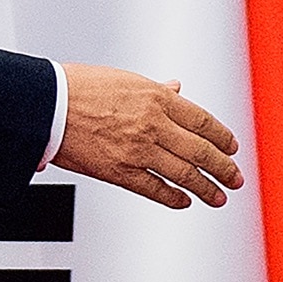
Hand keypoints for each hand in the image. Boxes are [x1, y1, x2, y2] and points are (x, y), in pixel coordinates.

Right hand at [52, 64, 243, 208]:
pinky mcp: (120, 172)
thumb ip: (156, 90)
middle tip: (235, 179)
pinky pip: (155, 189)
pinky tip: (184, 201)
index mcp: (158, 98)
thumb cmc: (80, 88)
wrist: (47, 105)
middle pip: (201, 151)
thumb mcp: (126, 80)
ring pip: (184, 174)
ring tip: (218, 197)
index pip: (204, 121)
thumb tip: (176, 88)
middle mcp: (154, 124)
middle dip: (223, 168)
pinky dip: (174, 197)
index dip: (223, 138)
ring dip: (206, 188)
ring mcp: (139, 150)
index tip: (232, 148)